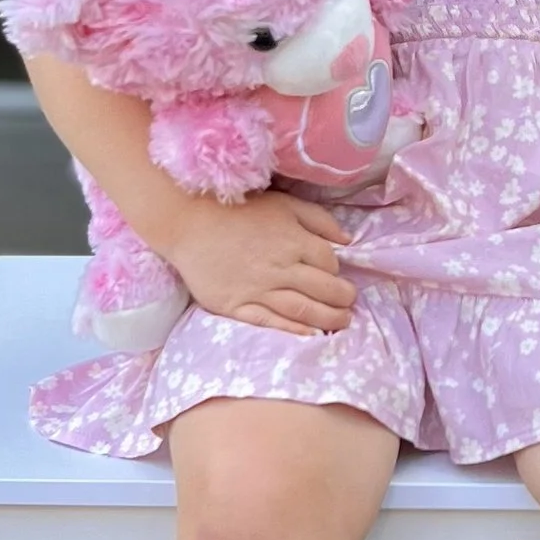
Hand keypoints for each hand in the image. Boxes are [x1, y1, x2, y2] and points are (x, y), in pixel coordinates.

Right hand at [159, 191, 356, 333]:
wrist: (189, 222)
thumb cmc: (239, 211)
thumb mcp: (284, 204)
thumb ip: (318, 219)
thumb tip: (347, 240)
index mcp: (295, 241)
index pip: (330, 263)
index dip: (337, 271)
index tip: (335, 275)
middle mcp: (282, 268)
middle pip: (325, 290)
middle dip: (344, 299)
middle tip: (350, 304)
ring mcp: (259, 290)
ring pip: (304, 310)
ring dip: (329, 319)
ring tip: (342, 323)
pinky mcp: (237, 306)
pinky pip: (271, 322)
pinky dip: (293, 331)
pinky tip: (311, 336)